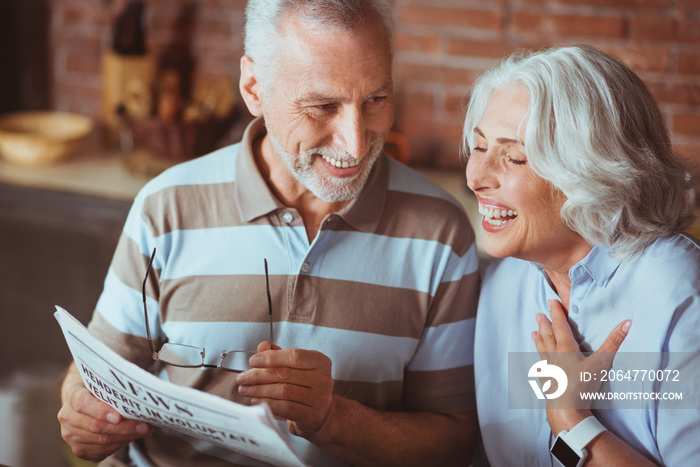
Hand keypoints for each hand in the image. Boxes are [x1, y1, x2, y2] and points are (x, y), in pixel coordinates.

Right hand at [58, 370, 151, 461]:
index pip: (82, 403)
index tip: (119, 416)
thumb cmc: (99, 386)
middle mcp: (67, 416)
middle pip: (95, 426)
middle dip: (123, 428)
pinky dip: (119, 445)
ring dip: (125, 438)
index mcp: (72, 394)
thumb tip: (138, 396)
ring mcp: (70, 434)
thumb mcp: (104, 379)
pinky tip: (130, 437)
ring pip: (100, 441)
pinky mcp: (78, 448)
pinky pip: (100, 451)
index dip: (100, 411)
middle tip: (144, 426)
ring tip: (143, 431)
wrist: (83, 398)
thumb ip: (115, 386)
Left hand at [236, 342, 334, 440]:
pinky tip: (255, 400)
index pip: (294, 356)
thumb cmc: (304, 385)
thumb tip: (262, 346)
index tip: (253, 361)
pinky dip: (267, 403)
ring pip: (283, 391)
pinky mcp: (311, 415)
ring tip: (244, 389)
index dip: (271, 358)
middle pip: (285, 374)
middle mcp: (323, 379)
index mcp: (320, 361)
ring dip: (259, 390)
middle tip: (242, 378)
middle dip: (259, 375)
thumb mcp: (295, 367)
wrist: (320, 413)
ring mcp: (319, 398)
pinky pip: (285, 408)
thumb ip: (279, 355)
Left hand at [531, 300, 630, 432]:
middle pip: (548, 335)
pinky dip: (539, 358)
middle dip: (545, 323)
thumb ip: (614, 342)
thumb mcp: (602, 362)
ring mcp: (548, 368)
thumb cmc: (583, 384)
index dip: (556, 312)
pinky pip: (541, 365)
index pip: (560, 325)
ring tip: (534, 331)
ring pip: (542, 348)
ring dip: (539, 338)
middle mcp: (554, 355)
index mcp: (566, 348)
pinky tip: (538, 360)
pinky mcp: (546, 380)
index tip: (551, 301)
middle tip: (538, 314)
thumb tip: (627, 322)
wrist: (565, 408)